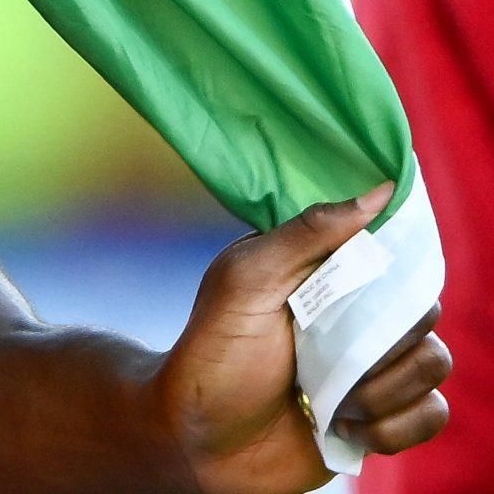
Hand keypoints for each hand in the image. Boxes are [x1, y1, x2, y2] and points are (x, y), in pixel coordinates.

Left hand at [151, 184, 451, 493]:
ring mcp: (373, 368)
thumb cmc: (213, 353)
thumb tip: (376, 193)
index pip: (392, 257)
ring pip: (433, 364)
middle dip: (381, 339)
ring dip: (385, 388)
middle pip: (421, 312)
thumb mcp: (245, 279)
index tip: (359, 297)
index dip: (393, 273)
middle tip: (328, 354)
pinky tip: (348, 427)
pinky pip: (433, 414)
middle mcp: (355, 319)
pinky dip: (396, 426)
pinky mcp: (384, 417)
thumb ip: (306, 234)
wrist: (200, 439)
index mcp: (326, 277)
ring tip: (334, 398)